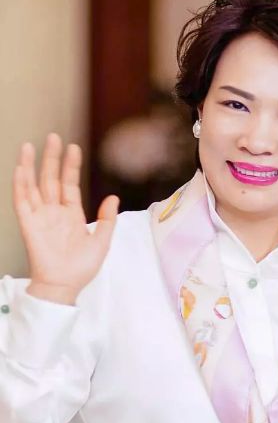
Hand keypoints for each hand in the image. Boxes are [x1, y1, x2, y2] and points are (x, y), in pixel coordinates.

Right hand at [13, 133, 118, 303]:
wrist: (65, 285)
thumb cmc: (81, 268)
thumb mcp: (102, 241)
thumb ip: (107, 219)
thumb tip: (113, 197)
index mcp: (71, 215)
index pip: (69, 184)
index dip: (71, 166)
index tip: (73, 148)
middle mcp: (54, 212)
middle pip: (51, 179)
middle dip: (52, 158)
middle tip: (54, 137)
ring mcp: (40, 217)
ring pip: (33, 185)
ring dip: (31, 166)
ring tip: (31, 145)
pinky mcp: (28, 224)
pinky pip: (22, 201)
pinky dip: (20, 185)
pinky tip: (21, 168)